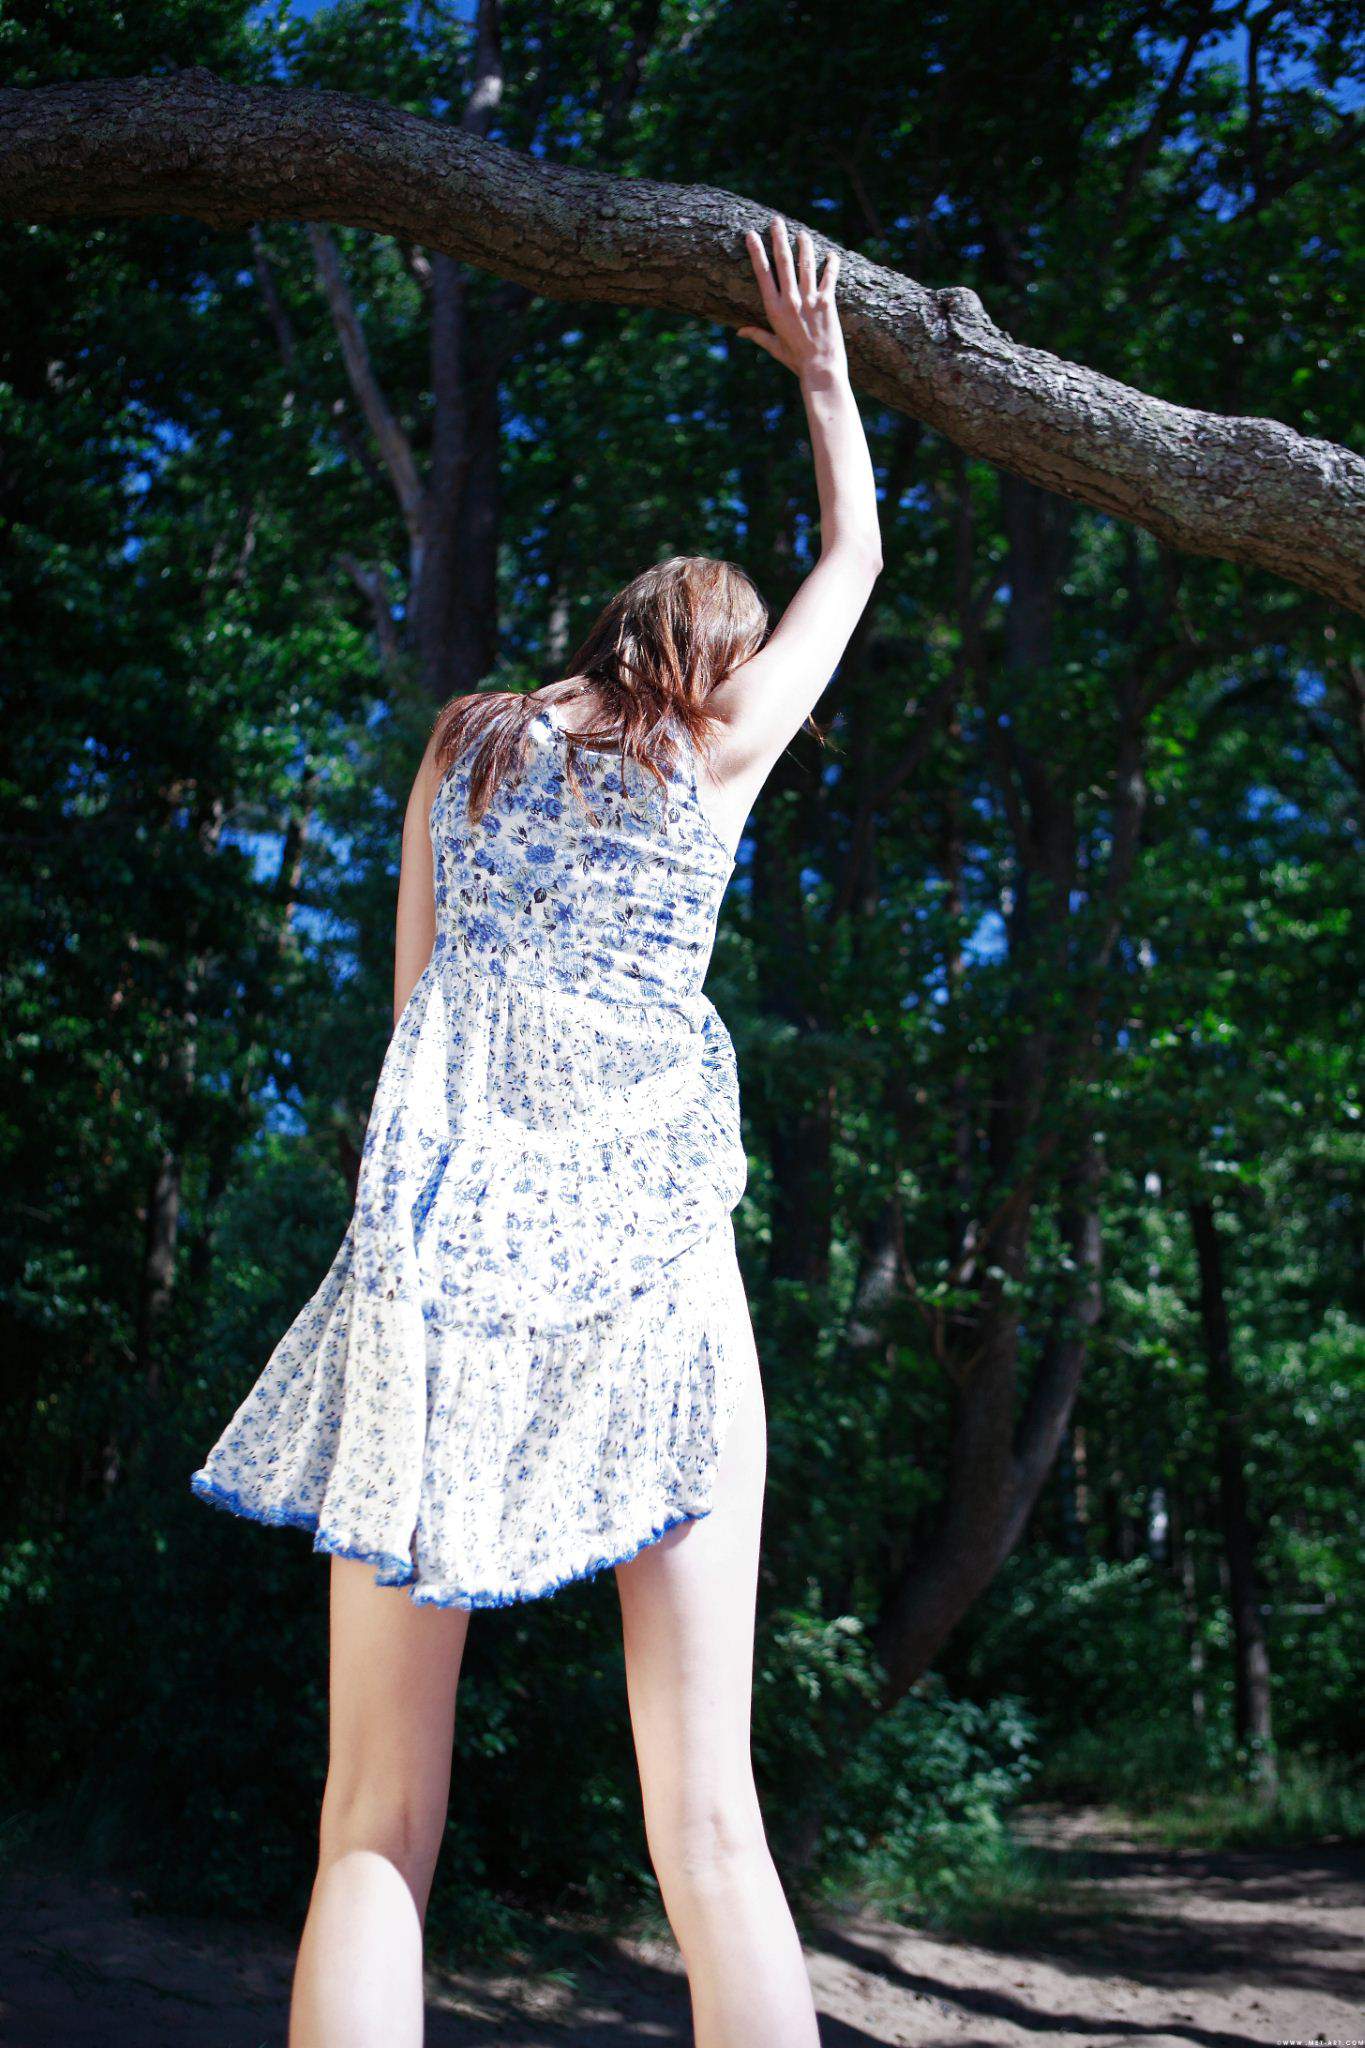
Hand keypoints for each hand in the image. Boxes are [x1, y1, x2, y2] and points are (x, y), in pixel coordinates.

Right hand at [738, 215, 845, 382]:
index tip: (751, 234)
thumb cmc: (797, 361)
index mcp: (774, 309)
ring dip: (804, 245)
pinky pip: (829, 277)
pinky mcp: (827, 302)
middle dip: (778, 238)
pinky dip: (831, 264)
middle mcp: (790, 300)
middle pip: (783, 261)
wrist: (821, 369)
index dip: (756, 251)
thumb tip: (740, 332)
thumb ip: (758, 335)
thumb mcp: (775, 348)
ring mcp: (809, 299)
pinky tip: (832, 254)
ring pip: (805, 264)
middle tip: (776, 221)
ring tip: (802, 233)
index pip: (763, 273)